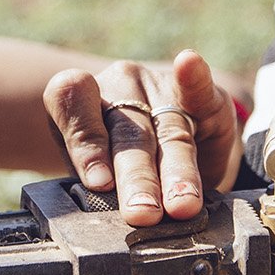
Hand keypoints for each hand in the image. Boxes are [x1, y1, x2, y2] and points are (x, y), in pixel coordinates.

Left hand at [44, 50, 240, 226]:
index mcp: (80, 100)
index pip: (71, 104)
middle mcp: (119, 85)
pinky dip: (195, 77)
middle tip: (142, 212)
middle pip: (128, 133)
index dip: (87, 143)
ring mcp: (160, 86)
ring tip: (182, 204)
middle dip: (137, 177)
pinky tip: (189, 62)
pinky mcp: (203, 95)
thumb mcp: (94, 177)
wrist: (158, 149)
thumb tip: (109, 206)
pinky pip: (198, 88)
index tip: (100, 183)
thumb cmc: (113, 166)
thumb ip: (97, 187)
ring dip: (177, 171)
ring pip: (169, 133)